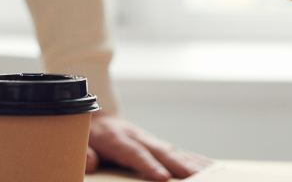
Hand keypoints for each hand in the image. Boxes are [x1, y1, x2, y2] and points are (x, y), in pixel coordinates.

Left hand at [86, 114, 211, 179]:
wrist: (96, 116)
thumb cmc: (86, 134)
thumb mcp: (78, 142)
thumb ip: (84, 153)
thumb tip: (91, 163)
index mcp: (116, 139)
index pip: (134, 153)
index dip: (149, 166)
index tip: (163, 178)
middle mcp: (137, 137)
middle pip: (162, 152)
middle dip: (180, 166)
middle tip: (198, 177)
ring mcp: (150, 139)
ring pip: (175, 151)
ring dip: (194, 163)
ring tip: (213, 174)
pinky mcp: (157, 144)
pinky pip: (179, 152)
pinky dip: (196, 159)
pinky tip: (211, 167)